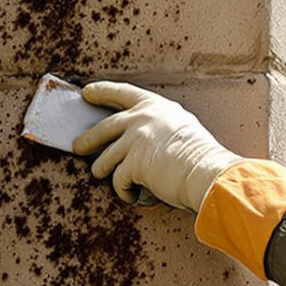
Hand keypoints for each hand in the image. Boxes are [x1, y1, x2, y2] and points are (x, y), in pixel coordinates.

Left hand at [75, 81, 240, 211]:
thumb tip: (143, 137)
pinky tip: (130, 194)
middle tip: (79, 146)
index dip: (102, 91)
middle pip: (104, 128)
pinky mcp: (133, 164)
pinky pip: (118, 180)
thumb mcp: (181, 125)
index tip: (87, 93)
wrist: (207, 171)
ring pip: (105, 158)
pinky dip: (123, 190)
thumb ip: (160, 124)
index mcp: (154, 106)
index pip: (121, 92)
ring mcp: (135, 140)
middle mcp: (141, 119)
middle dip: (88, 139)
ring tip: (100, 173)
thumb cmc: (201, 153)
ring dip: (101, 169)